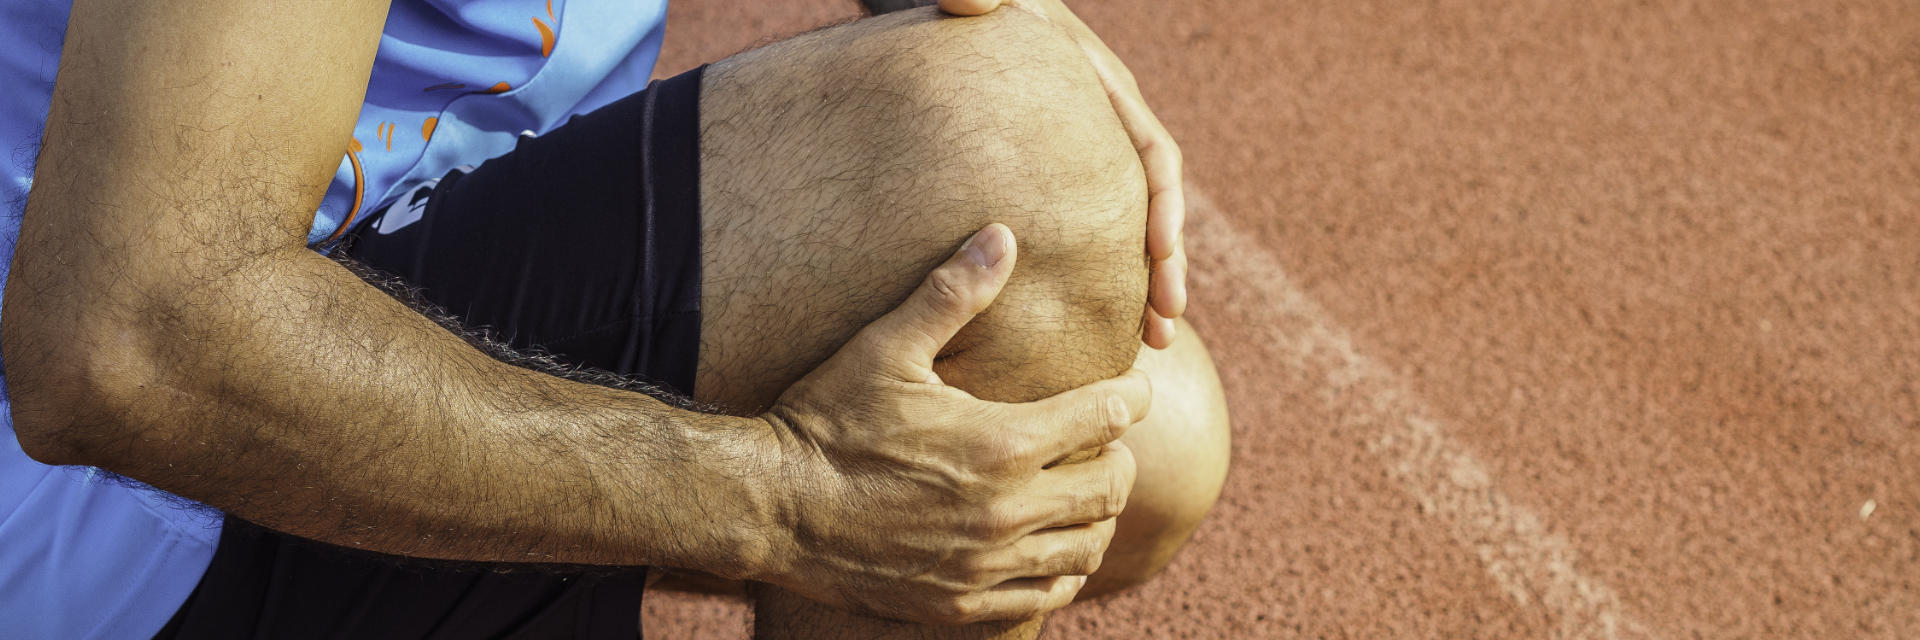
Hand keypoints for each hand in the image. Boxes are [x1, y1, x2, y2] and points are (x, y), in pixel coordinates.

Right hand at [754, 223, 1148, 623]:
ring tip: (1082, 492)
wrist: (772, 507)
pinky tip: (1051, 549)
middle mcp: (1007, 510)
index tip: (1132, 387)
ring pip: (1087, 548)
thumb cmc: (827, 421)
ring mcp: (987, 565)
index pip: (1107, 417)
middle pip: (1112, 488)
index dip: (1131, 396)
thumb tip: (1002, 235)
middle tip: (1103, 441)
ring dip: (1097, 517)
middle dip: (1119, 457)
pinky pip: (1046, 596)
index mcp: (1002, 443)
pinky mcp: (962, 602)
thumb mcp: (885, 348)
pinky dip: (1062, 571)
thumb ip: (952, 294)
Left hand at [939, 0, 1187, 349]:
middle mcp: (1105, 125)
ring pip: (1126, 226)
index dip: (1163, 205)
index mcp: (1102, 88)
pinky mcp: (1054, 179)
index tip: (1160, 254)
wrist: (954, 6)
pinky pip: (1088, 232)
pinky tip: (1092, 324)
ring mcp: (1083, 156)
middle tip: (1166, 323)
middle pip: (1151, 204)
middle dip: (1165, 265)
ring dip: (1145, 283)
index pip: (1152, 152)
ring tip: (1152, 342)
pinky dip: (1100, 276)